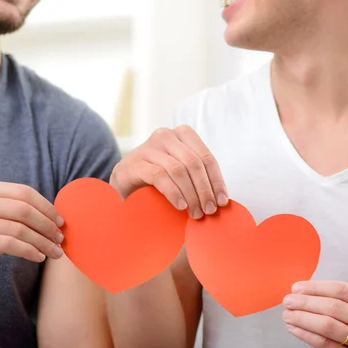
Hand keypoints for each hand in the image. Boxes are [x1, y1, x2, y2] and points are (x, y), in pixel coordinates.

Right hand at [0, 180, 64, 285]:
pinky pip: (10, 244)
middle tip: (60, 239)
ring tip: (55, 252)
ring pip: (20, 228)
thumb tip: (53, 218)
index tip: (60, 221)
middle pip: (24, 208)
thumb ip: (13, 212)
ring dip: (43, 241)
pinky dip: (29, 251)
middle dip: (47, 225)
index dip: (46, 206)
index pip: (24, 192)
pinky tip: (39, 257)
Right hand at [110, 126, 228, 218]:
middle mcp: (165, 136)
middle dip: (205, 190)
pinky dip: (173, 193)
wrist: (124, 182)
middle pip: (194, 163)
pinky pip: (160, 177)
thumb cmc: (158, 179)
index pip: (206, 157)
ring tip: (196, 213)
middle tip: (209, 210)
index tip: (223, 201)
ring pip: (178, 170)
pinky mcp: (135, 163)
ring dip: (191, 194)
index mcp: (182, 135)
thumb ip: (198, 178)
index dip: (217, 180)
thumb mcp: (181, 173)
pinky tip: (180, 206)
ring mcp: (148, 147)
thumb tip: (222, 199)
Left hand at [282, 281, 347, 347]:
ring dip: (302, 319)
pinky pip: (325, 345)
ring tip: (288, 314)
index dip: (315, 287)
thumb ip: (343, 298)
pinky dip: (306, 335)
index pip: (341, 290)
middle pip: (333, 308)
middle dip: (305, 302)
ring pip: (328, 327)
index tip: (296, 287)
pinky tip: (295, 328)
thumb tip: (304, 291)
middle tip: (288, 300)